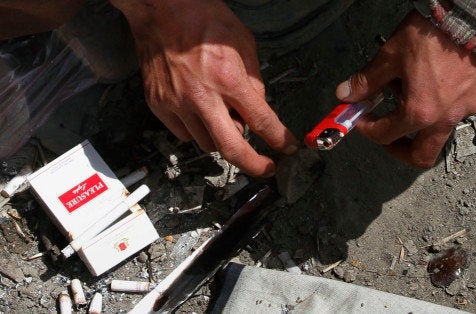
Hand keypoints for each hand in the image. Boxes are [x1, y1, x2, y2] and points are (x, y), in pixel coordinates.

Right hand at [110, 0, 297, 176]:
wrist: (161, 10)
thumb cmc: (201, 19)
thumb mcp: (243, 43)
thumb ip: (254, 80)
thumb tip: (259, 109)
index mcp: (227, 77)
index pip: (261, 120)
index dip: (278, 139)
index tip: (286, 148)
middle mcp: (201, 95)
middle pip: (231, 148)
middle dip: (253, 164)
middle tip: (265, 168)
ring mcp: (176, 103)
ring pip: (208, 144)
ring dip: (223, 139)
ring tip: (225, 118)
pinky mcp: (159, 106)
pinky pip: (185, 135)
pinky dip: (199, 132)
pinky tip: (202, 115)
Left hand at [335, 11, 475, 168]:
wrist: (475, 16)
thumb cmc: (435, 33)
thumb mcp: (391, 55)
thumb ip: (367, 80)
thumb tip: (347, 92)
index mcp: (420, 112)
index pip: (385, 135)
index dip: (367, 129)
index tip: (362, 119)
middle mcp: (445, 117)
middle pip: (422, 156)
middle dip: (401, 151)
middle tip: (390, 137)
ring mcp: (467, 108)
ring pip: (441, 132)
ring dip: (422, 124)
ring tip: (412, 96)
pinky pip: (459, 110)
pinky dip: (443, 105)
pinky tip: (435, 83)